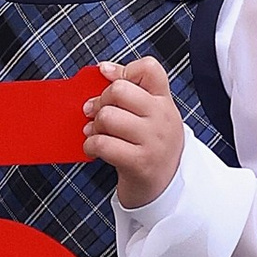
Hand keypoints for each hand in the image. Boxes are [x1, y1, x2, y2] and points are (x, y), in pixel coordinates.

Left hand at [84, 56, 185, 209]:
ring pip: (108, 116)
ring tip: (98, 134)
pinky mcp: (139, 162)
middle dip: (100, 102)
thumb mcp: (150, 116)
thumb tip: (104, 69)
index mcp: (164, 101)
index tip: (109, 83)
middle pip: (119, 90)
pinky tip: (95, 149)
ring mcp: (153, 140)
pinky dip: (90, 146)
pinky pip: (102, 143)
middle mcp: (163, 117)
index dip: (123, 71)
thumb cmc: (151, 148)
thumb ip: (132, 91)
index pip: (149, 68)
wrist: (166, 189)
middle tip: (98, 115)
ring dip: (94, 127)